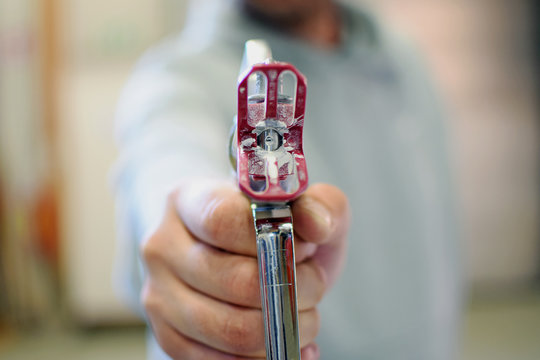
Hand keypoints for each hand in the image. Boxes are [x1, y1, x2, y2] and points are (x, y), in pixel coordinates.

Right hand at [141, 178, 349, 358]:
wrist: (247, 256)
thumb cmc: (272, 229)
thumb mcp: (302, 208)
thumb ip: (318, 205)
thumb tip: (315, 224)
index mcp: (186, 200)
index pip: (222, 221)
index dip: (273, 238)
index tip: (302, 247)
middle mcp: (163, 247)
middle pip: (232, 280)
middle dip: (290, 290)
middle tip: (313, 285)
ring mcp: (160, 295)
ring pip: (230, 329)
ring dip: (282, 328)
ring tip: (303, 314)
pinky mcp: (169, 336)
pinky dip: (264, 358)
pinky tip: (286, 340)